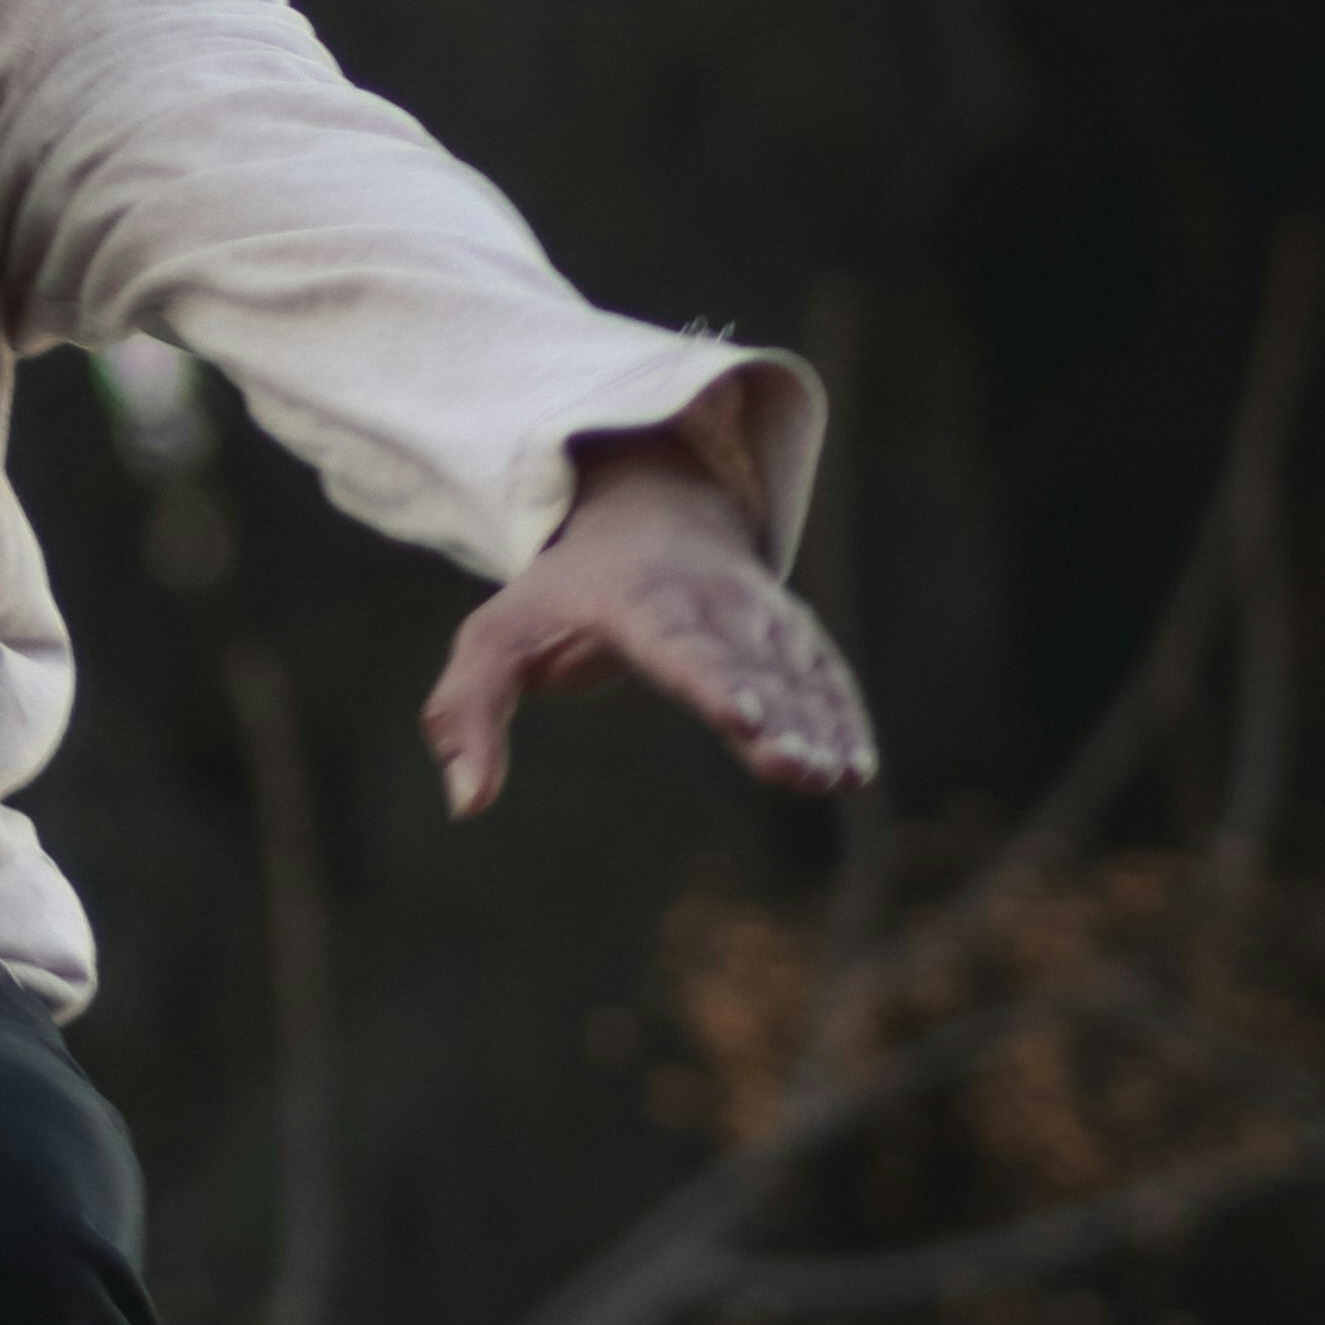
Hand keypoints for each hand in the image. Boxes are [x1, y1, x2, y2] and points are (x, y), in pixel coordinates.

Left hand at [421, 425, 877, 822]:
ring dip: (820, 726)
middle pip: (748, 665)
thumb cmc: (559, 600)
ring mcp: (759, 617)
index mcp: (636, 601)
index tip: (740, 719)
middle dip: (779, 718)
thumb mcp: (493, 641)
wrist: (648, 518)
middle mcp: (711, 603)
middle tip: (802, 769)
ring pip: (794, 673)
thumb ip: (465, 716)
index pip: (675, 644)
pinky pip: (824, 676)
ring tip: (839, 778)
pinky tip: (858, 769)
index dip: (710, 680)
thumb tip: (467, 806)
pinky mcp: (792, 637)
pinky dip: (843, 717)